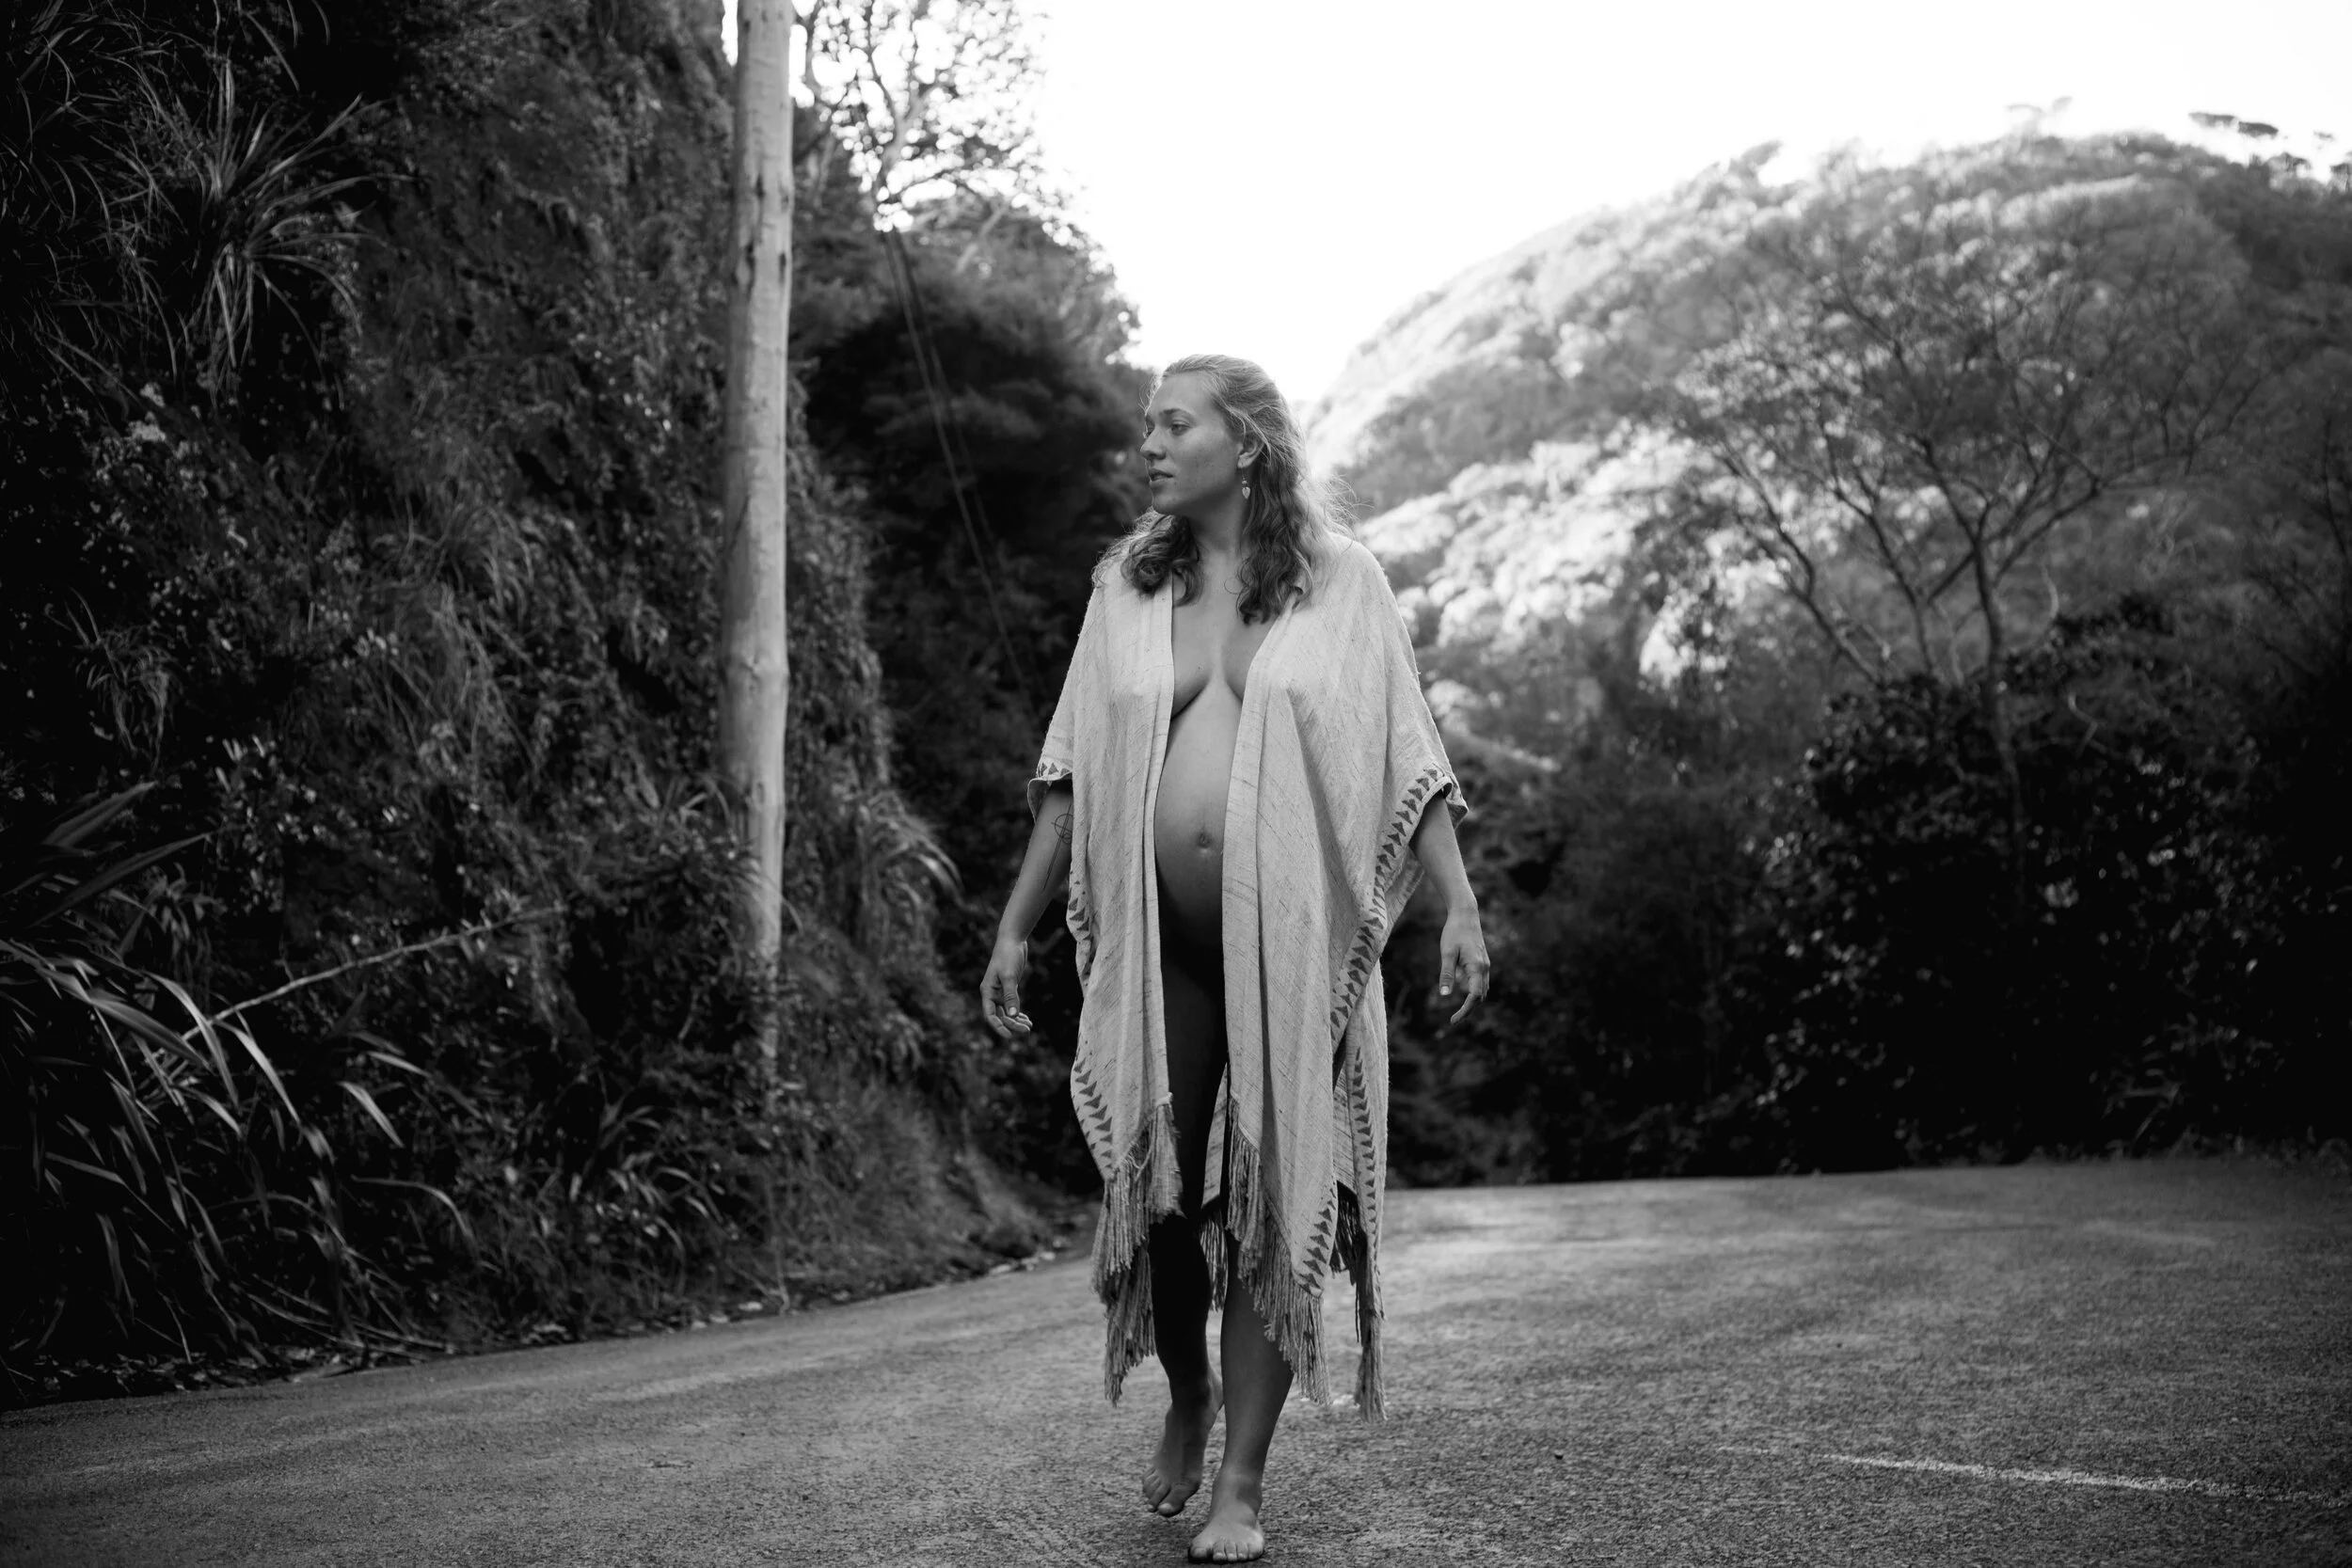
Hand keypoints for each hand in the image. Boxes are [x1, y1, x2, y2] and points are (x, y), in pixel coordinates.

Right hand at [979, 929, 1033, 1037]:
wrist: (1012, 940)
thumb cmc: (1008, 955)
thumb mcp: (1010, 976)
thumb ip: (1011, 996)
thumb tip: (1013, 1015)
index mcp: (987, 991)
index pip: (990, 1015)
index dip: (999, 1027)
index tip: (1010, 1036)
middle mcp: (992, 993)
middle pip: (1000, 1015)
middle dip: (1012, 1024)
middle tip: (1027, 1029)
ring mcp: (1000, 991)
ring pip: (1006, 1012)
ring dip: (1016, 1020)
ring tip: (1029, 1026)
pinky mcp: (1009, 987)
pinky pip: (1011, 1005)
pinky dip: (1018, 1012)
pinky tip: (1026, 1018)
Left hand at [1436, 903, 1489, 1025]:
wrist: (1465, 914)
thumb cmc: (1454, 931)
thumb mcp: (1446, 953)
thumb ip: (1447, 974)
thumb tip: (1445, 995)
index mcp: (1477, 967)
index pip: (1475, 996)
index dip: (1465, 1010)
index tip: (1453, 1020)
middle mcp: (1484, 968)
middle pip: (1481, 996)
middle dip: (1469, 1009)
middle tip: (1454, 1019)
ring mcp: (1485, 965)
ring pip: (1482, 990)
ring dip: (1472, 1001)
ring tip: (1458, 1010)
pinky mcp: (1482, 962)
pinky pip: (1480, 982)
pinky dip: (1473, 990)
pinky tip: (1460, 988)